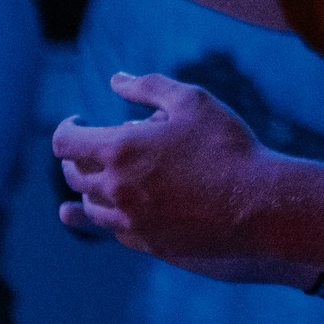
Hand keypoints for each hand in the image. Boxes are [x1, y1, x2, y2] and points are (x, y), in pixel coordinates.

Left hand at [52, 72, 273, 264]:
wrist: (258, 204)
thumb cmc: (226, 145)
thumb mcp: (192, 100)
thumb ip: (148, 86)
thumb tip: (116, 79)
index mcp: (120, 150)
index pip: (65, 142)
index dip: (67, 127)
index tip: (79, 120)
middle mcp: (116, 189)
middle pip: (73, 175)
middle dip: (76, 157)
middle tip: (91, 146)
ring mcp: (130, 221)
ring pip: (90, 207)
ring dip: (92, 188)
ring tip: (107, 174)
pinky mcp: (148, 243)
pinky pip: (114, 230)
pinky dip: (110, 215)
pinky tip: (122, 206)